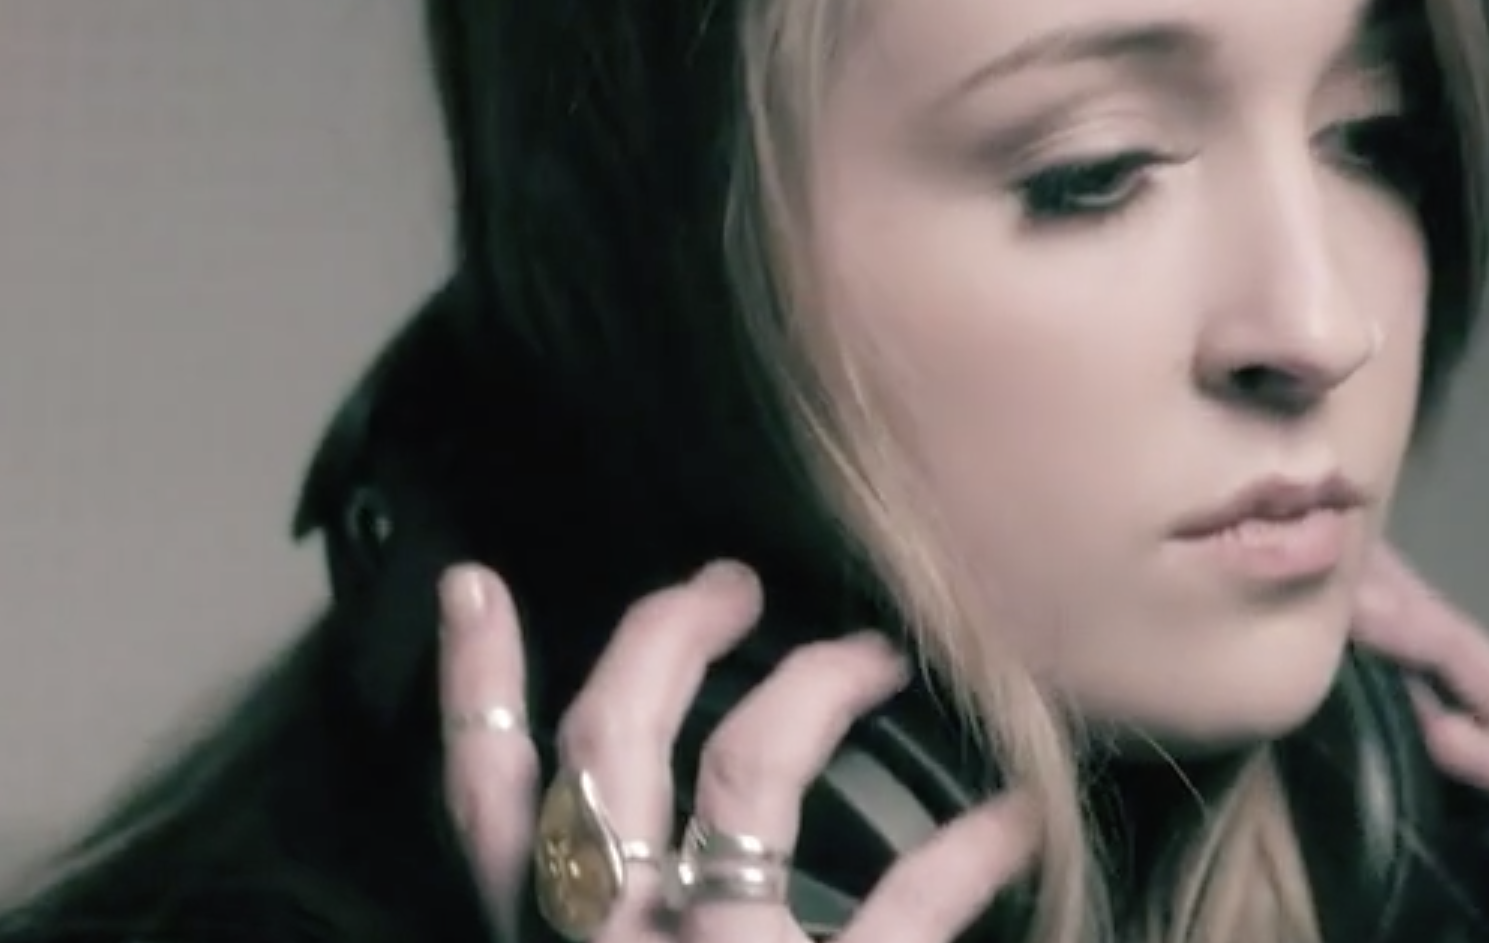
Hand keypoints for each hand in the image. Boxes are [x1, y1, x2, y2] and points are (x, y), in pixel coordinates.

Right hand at [435, 560, 1038, 942]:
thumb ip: (592, 929)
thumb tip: (610, 859)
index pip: (481, 801)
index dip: (473, 686)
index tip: (475, 584)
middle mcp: (606, 940)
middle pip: (610, 741)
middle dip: (667, 638)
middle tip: (727, 581)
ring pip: (746, 769)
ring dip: (816, 688)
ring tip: (878, 652)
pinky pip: (908, 900)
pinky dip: (969, 850)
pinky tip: (1016, 816)